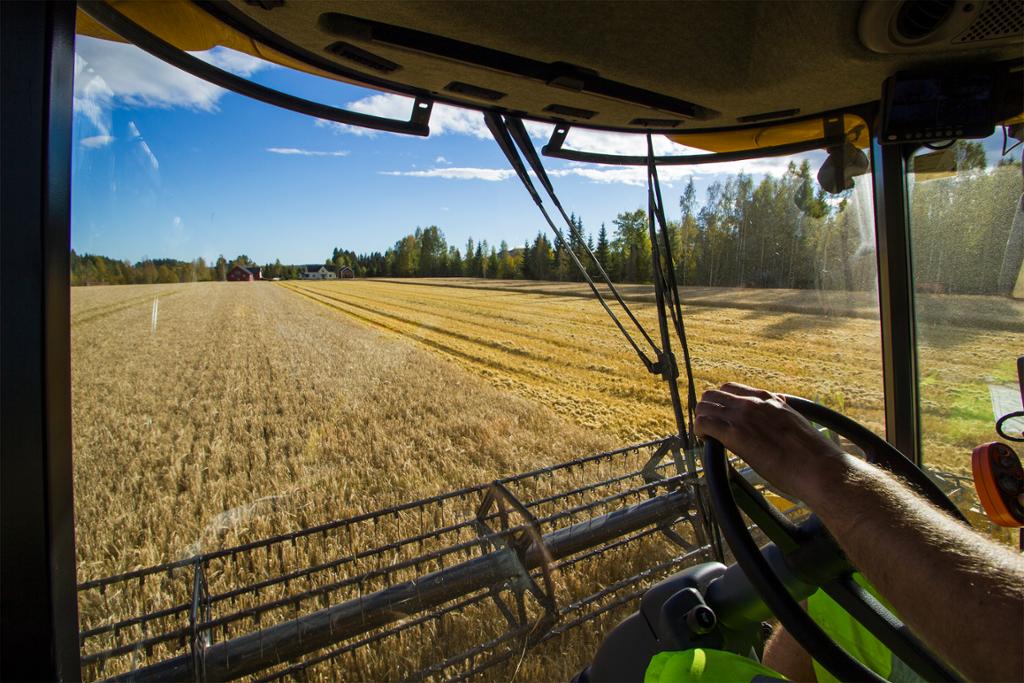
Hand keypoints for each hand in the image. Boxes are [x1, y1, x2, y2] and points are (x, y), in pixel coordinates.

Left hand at [694, 383, 849, 501]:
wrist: (819, 467)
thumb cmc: (811, 452)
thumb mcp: (796, 420)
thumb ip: (782, 410)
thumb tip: (780, 402)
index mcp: (768, 399)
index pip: (731, 388)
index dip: (720, 401)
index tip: (720, 415)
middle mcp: (753, 403)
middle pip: (713, 394)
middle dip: (707, 409)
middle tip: (708, 427)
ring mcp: (743, 416)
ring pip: (705, 406)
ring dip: (701, 420)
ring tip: (705, 436)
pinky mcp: (736, 434)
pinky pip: (705, 423)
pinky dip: (699, 430)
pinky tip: (704, 441)